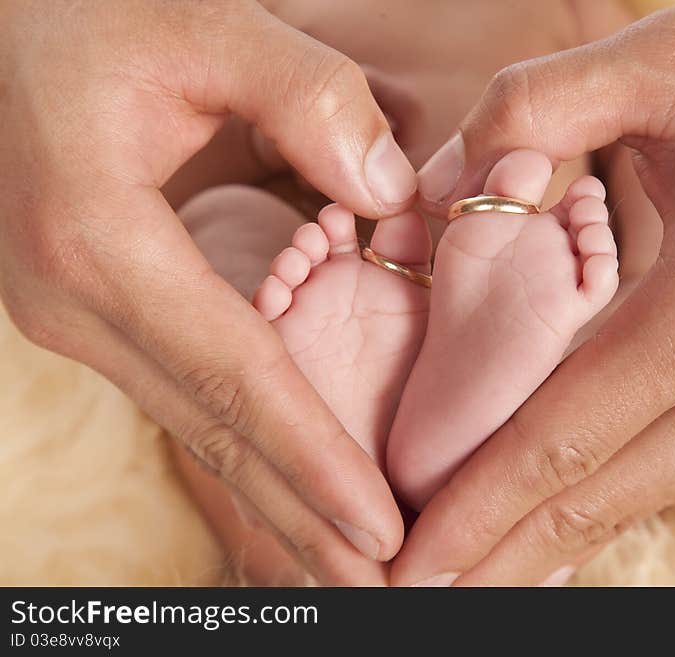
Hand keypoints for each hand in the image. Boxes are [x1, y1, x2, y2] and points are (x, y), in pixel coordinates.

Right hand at [0, 0, 417, 584]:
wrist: (8, 31)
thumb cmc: (92, 16)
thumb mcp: (202, 26)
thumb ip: (309, 98)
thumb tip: (389, 193)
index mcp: (101, 242)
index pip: (237, 377)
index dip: (313, 458)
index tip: (382, 529)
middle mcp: (77, 302)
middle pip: (215, 430)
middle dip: (299, 517)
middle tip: (380, 590)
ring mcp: (77, 314)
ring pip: (196, 428)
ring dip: (273, 501)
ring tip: (341, 571)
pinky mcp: (95, 308)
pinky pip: (182, 397)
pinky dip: (242, 449)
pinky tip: (281, 486)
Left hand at [392, 0, 674, 584]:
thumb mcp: (668, 60)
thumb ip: (536, 108)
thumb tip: (451, 181)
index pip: (558, 444)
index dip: (474, 513)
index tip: (408, 567)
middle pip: (594, 499)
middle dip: (497, 557)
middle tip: (414, 597)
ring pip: (638, 494)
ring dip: (547, 542)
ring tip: (473, 576)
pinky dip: (606, 501)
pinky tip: (561, 521)